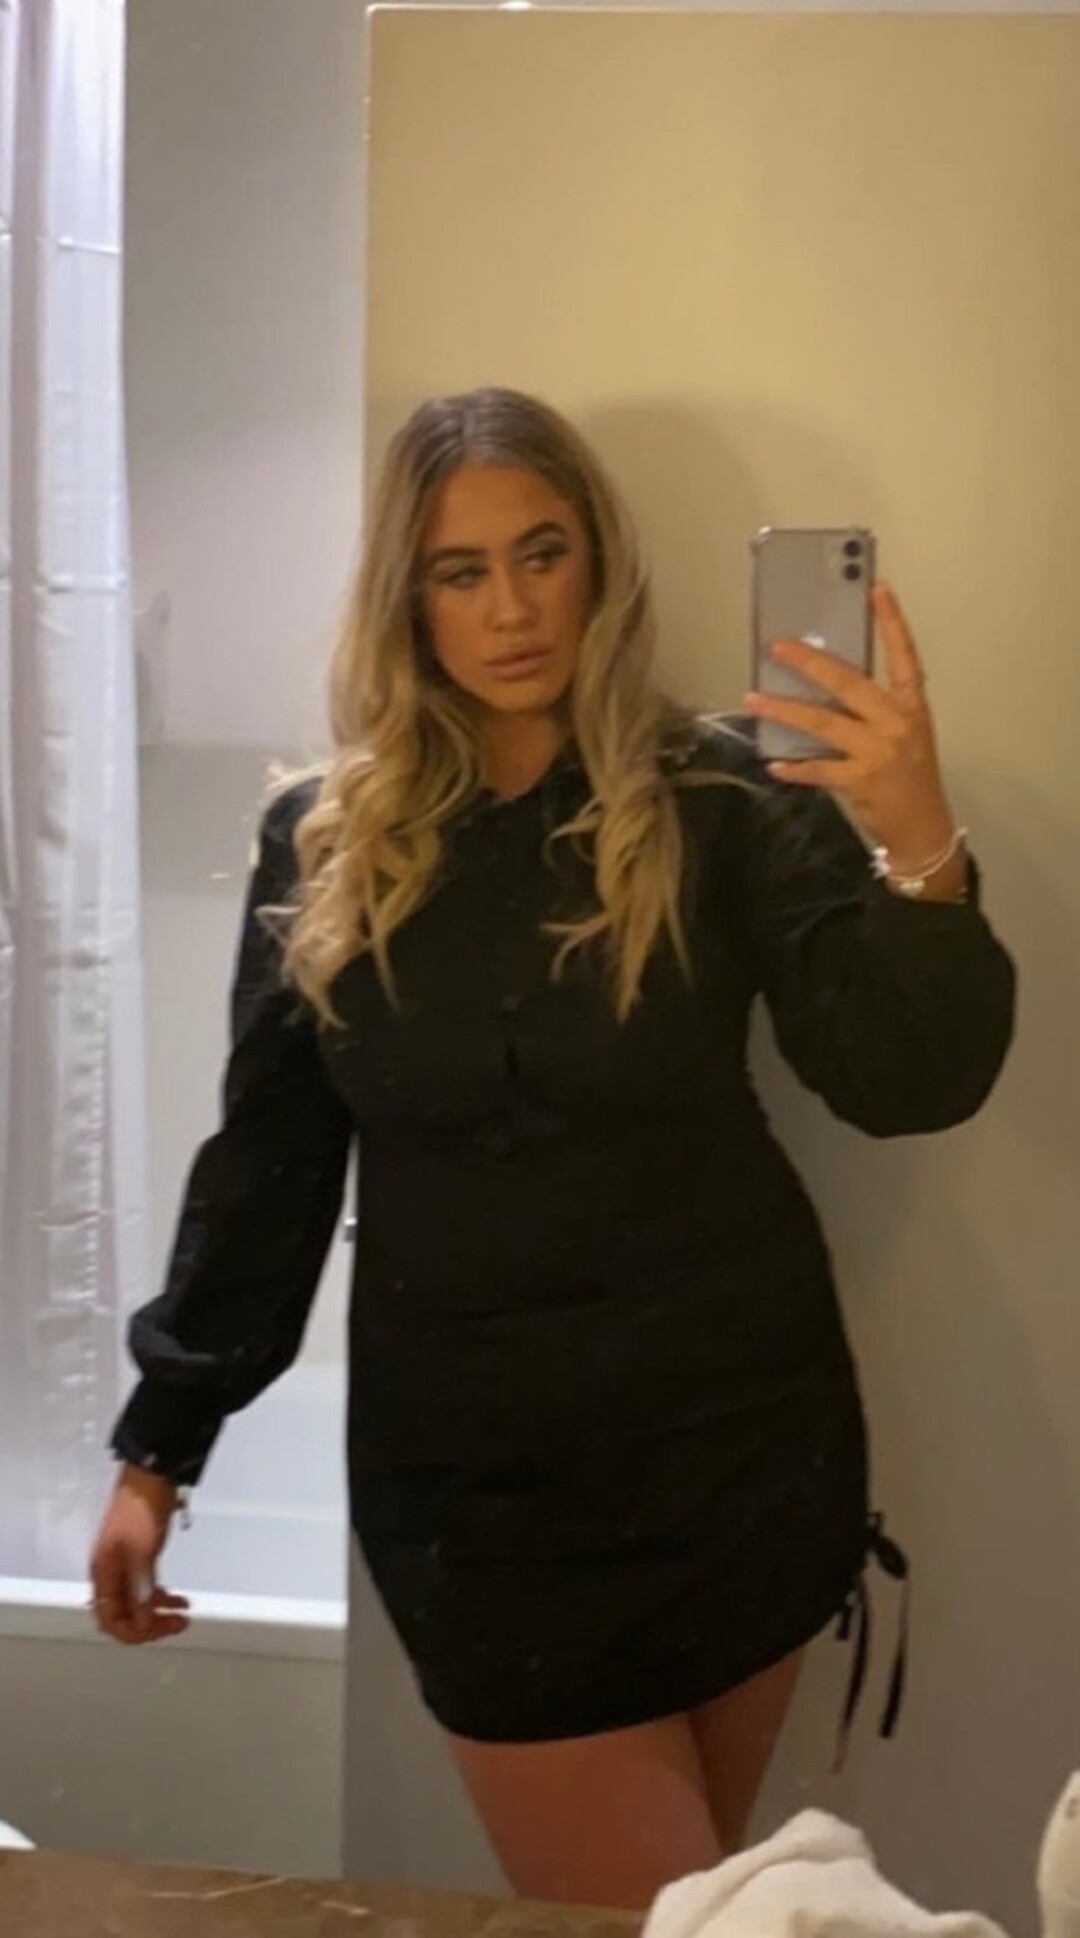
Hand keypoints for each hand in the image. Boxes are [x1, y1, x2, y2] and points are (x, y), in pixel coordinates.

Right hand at [88, 1466, 190, 1644]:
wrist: (150, 1476)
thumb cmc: (141, 1509)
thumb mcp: (140, 1550)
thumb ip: (140, 1587)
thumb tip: (142, 1620)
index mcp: (103, 1574)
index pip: (110, 1620)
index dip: (134, 1631)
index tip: (162, 1629)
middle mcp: (110, 1574)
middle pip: (123, 1616)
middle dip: (150, 1626)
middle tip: (178, 1624)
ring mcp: (123, 1566)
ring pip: (137, 1604)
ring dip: (158, 1613)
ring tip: (184, 1613)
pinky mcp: (138, 1557)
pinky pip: (145, 1589)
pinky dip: (161, 1598)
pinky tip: (179, 1599)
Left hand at [744, 581, 957, 869]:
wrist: (925, 827)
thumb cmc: (911, 776)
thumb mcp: (905, 734)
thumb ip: (874, 709)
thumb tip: (824, 683)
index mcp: (911, 705)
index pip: (904, 656)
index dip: (892, 622)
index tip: (877, 588)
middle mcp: (896, 722)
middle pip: (847, 683)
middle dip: (809, 662)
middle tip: (777, 646)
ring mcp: (878, 752)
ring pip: (822, 722)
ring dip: (783, 710)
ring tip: (753, 698)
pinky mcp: (860, 780)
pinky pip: (817, 769)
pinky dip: (794, 768)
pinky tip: (774, 764)